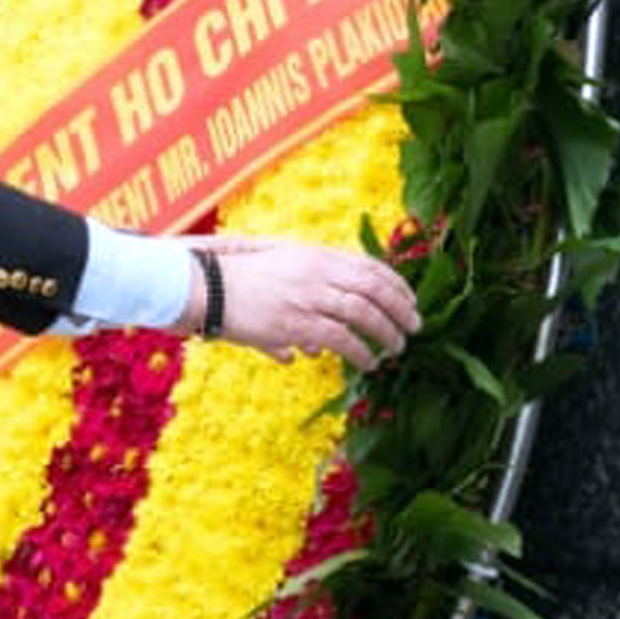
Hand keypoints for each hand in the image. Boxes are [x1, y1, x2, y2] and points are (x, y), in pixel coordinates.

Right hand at [194, 237, 418, 367]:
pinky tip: (369, 363)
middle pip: (375, 287)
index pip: (369, 265)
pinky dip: (361, 352)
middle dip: (401, 308)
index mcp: (316, 255)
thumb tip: (307, 352)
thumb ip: (298, 301)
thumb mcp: (274, 277)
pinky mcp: (298, 322)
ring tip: (397, 348)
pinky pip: (343, 339)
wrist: (205, 287)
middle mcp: (318, 272)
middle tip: (414, 326)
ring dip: (387, 332)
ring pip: (365, 313)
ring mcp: (309, 297)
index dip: (396, 283)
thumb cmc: (235, 282)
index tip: (410, 299)